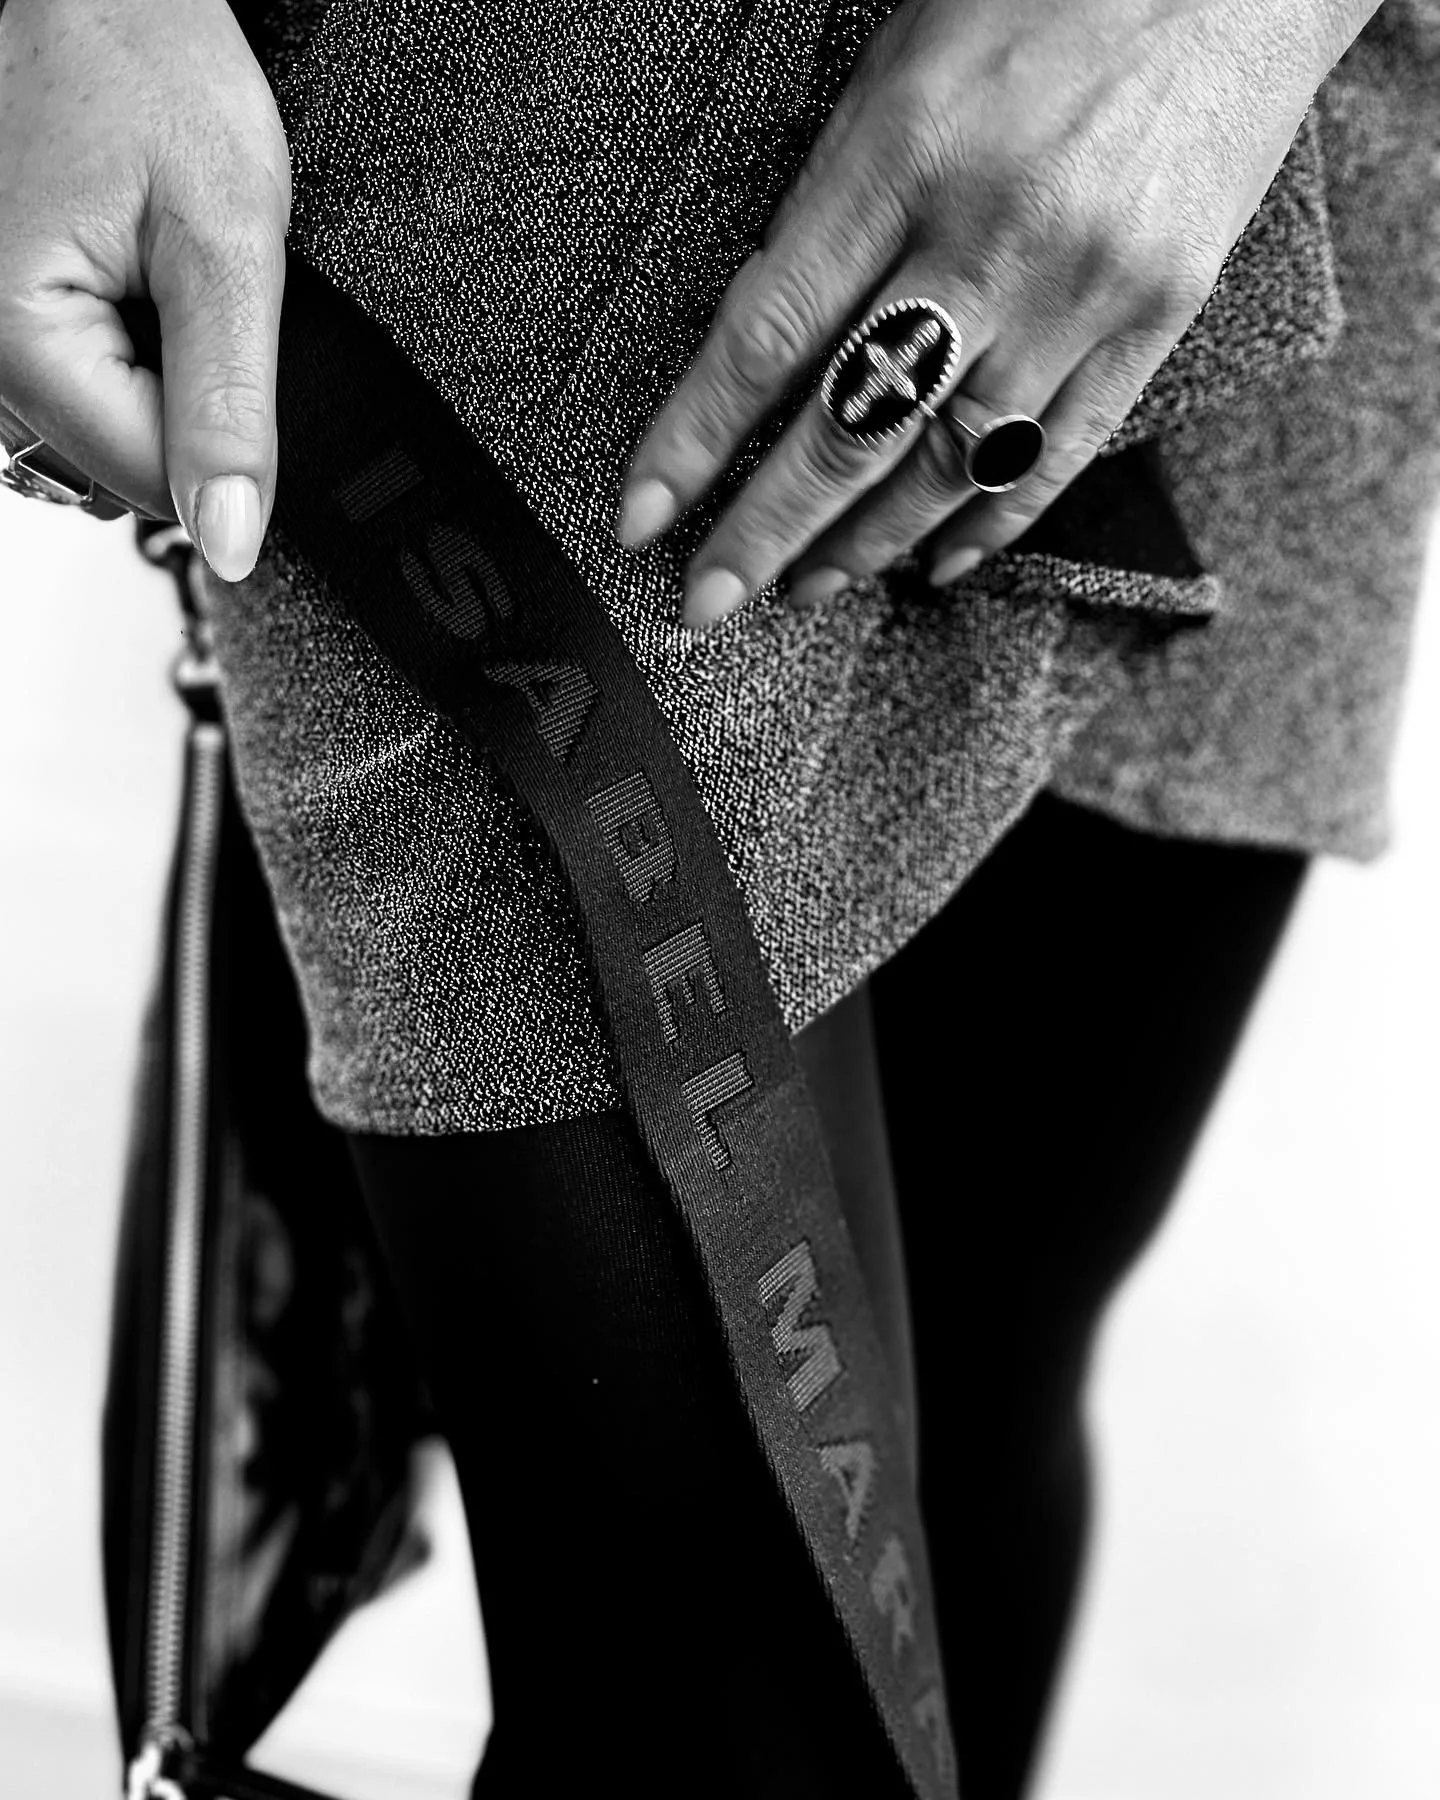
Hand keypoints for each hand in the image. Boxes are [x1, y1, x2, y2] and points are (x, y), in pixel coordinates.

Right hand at [0, 0, 290, 578]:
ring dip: (151, 387)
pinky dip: (121, 364)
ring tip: (156, 278)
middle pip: (119, 473)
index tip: (229, 346)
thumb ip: (228, 406)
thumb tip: (230, 539)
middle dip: (182, 410)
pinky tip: (128, 288)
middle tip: (190, 294)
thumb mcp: (225, 243)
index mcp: (16, 341)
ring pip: (97, 443)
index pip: (150, 486)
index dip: (220, 441)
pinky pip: (73, 400)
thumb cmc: (146, 71)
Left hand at [616, 0, 1374, 628]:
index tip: (643, 517)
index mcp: (906, 149)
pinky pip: (1061, 452)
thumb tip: (767, 348)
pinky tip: (939, 564)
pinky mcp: (1158, 314)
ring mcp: (1083, 286)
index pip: (770, 335)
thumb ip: (836, 202)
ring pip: (955, 462)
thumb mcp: (902, 62)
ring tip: (809, 586)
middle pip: (855, 427)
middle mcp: (992, 234)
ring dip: (868, 542)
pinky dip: (993, 523)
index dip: (696, 441)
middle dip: (768, 532)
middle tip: (709, 605)